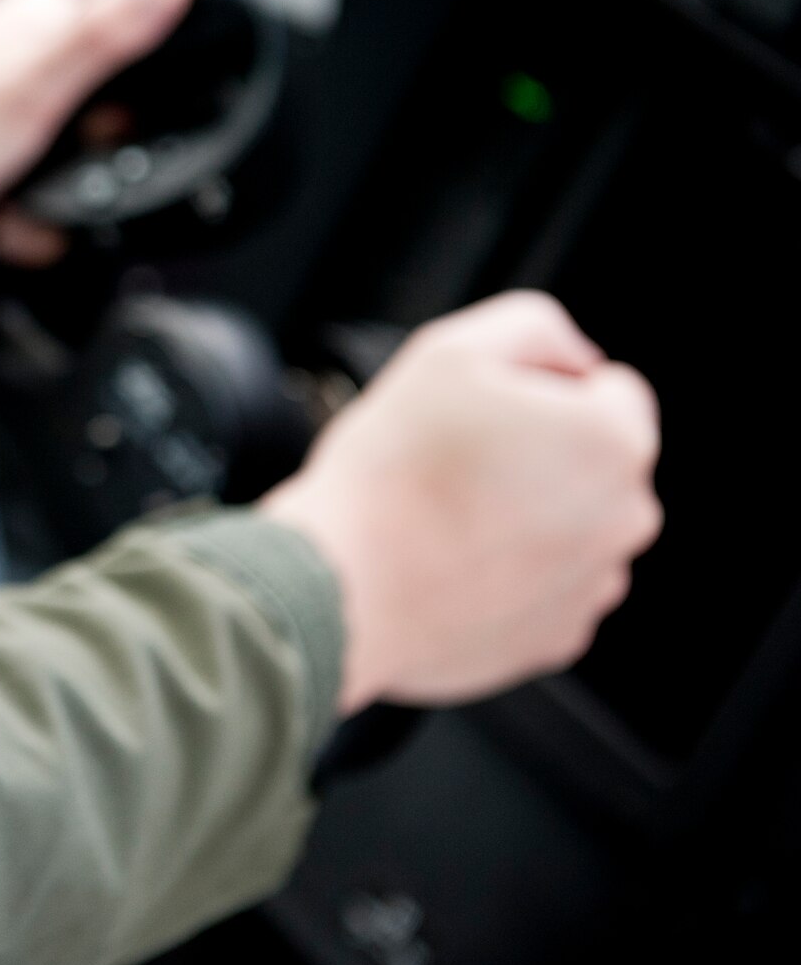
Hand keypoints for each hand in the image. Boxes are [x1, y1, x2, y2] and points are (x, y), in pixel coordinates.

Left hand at [0, 0, 194, 263]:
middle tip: (47, 166)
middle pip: (115, 114)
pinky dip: (29, 213)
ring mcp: (14, 101)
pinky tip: (2, 212)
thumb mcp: (37, 80)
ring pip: (83, 159)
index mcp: (45, 13)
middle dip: (91, 161)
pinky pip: (46, 187)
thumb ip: (106, 28)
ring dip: (57, 196)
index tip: (97, 128)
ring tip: (16, 195)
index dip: (132, 104)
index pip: (137, 48)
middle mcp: (31, 51)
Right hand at [259, 292, 662, 714]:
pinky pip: (545, 586)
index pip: (609, 389)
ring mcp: (594, 586)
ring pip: (570, 525)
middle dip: (540, 456)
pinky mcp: (556, 637)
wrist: (339, 588)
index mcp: (614, 442)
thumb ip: (536, 327)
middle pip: (592, 462)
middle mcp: (625, 519)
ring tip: (446, 517)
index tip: (482, 413)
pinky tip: (450, 563)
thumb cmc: (390, 472)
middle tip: (456, 462)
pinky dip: (507, 573)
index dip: (539, 389)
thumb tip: (577, 361)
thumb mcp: (451, 349)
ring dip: (526, 515)